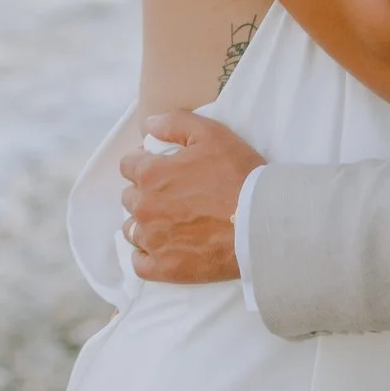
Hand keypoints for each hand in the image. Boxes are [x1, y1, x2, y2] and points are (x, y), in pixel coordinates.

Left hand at [118, 110, 264, 283]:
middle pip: (129, 198)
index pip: (128, 165)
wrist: (261, 222)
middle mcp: (145, 207)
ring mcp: (153, 240)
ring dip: (145, 223)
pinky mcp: (165, 268)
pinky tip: (160, 248)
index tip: (160, 167)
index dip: (144, 163)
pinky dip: (146, 255)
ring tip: (168, 222)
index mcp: (151, 174)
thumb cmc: (238, 175)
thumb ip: (174, 123)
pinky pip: (140, 263)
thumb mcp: (211, 134)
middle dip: (145, 193)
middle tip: (171, 195)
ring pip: (132, 230)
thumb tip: (148, 124)